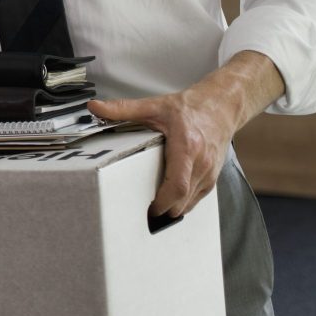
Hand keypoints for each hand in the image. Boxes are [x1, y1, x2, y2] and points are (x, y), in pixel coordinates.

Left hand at [87, 88, 234, 217]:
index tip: (148, 208)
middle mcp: (201, 162)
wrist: (220, 107)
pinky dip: (183, 203)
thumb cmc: (189, 108)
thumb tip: (95, 107)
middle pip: (183, 199)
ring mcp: (209, 171)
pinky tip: (170, 201)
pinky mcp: (213, 177)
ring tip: (154, 207)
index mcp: (186, 146)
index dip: (162, 202)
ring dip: (173, 208)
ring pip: (191, 202)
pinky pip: (198, 198)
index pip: (177, 184)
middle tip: (144, 211)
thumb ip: (123, 109)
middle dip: (164, 210)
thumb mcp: (153, 105)